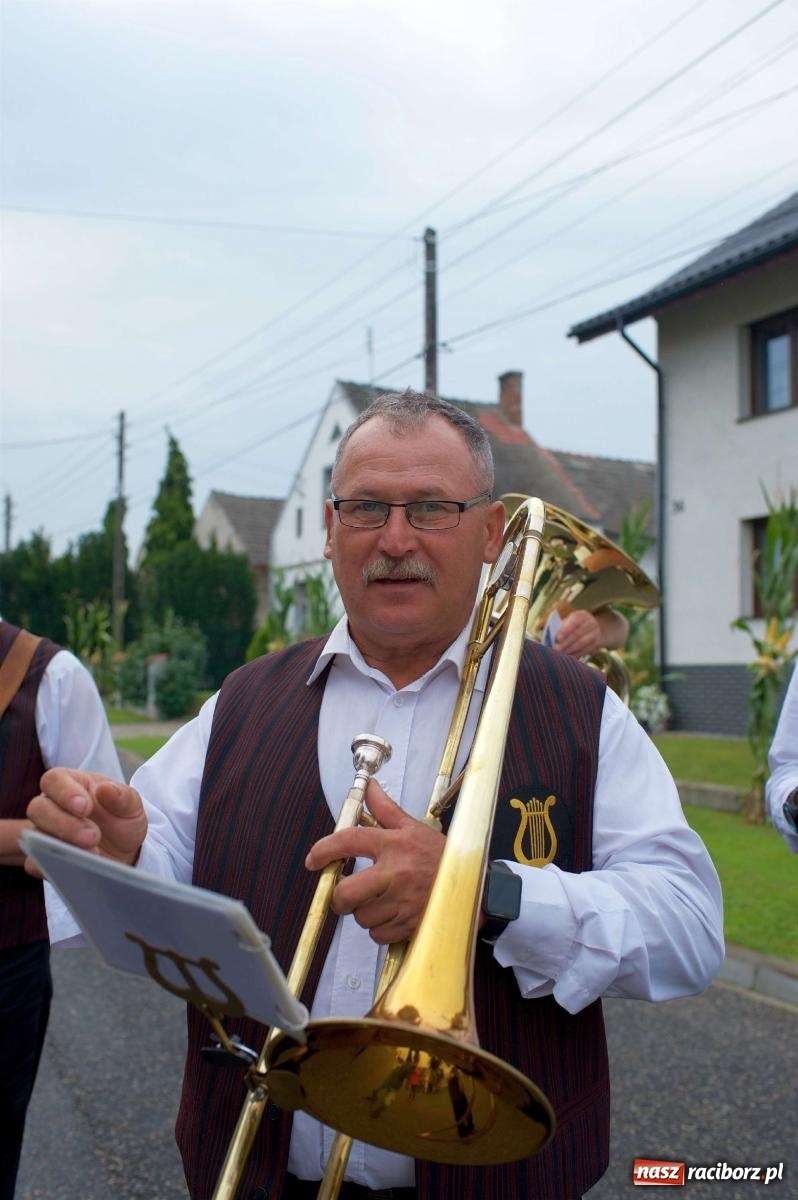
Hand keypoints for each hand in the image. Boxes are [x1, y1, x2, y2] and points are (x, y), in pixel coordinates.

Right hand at [25, 768, 147, 874]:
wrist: (123, 852)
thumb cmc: (122, 821)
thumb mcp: (131, 807)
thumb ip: (123, 796)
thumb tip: (106, 789)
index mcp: (72, 784)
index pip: (55, 780)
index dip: (65, 792)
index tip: (85, 807)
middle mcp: (52, 806)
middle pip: (39, 808)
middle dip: (65, 823)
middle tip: (93, 837)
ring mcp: (44, 833)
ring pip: (34, 835)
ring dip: (60, 845)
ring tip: (91, 854)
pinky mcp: (42, 858)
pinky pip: (31, 863)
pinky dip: (47, 866)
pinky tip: (69, 869)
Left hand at [305, 779, 444, 944]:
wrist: (476, 888)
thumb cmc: (442, 857)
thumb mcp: (414, 828)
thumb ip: (386, 810)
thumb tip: (369, 786)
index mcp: (394, 845)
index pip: (349, 841)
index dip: (324, 849)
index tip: (313, 859)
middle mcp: (396, 873)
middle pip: (346, 892)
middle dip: (339, 897)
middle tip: (346, 894)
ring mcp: (402, 902)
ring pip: (361, 916)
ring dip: (365, 912)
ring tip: (381, 902)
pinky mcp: (409, 926)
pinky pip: (377, 934)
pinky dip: (381, 929)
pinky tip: (393, 916)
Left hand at [554, 610, 603, 657]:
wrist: (593, 628)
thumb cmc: (574, 626)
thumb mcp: (569, 622)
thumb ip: (562, 628)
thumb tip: (554, 639)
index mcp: (582, 615)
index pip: (574, 622)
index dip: (565, 630)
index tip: (557, 638)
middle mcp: (591, 623)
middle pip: (578, 633)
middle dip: (566, 642)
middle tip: (556, 649)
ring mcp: (595, 633)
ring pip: (582, 643)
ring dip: (570, 650)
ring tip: (561, 654)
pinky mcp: (597, 644)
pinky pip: (586, 650)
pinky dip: (576, 654)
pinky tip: (568, 657)